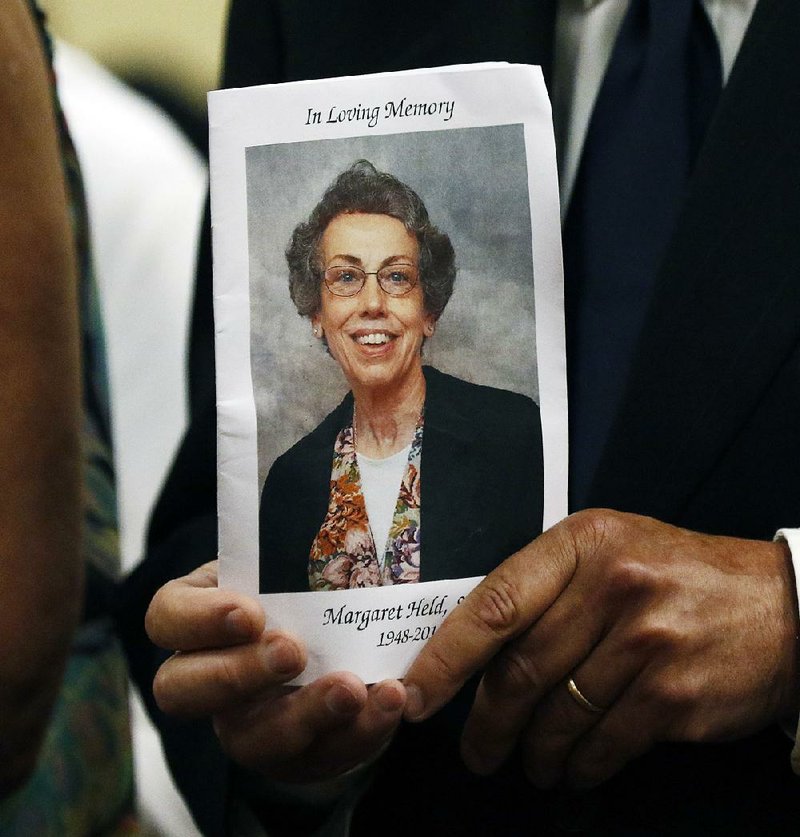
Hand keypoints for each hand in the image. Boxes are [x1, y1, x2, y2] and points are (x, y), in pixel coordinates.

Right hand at [146, 561, 405, 781]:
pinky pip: (321, 757)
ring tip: (353, 687)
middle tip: (292, 651)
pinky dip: (360, 730)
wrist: (343, 645)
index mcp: (199, 618)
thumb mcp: (288, 564)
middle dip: (238, 674)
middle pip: (182, 691)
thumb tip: (325, 492)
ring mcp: (248, 725)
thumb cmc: (304, 590)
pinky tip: (390, 698)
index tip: (249, 611)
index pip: (166, 617)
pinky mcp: (297, 759)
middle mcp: (208, 678)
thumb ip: (288, 550)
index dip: (198, 620)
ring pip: (252, 738)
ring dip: (307, 712)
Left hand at [403, 510, 799, 788]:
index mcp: (583, 542)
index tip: (417, 693)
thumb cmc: (678, 575)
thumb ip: (549, 584)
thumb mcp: (611, 549)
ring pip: (558, 714)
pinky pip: (604, 744)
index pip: (496, 603)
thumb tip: (477, 643)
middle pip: (521, 668)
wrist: (780, 606)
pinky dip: (580, 765)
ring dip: (534, 751)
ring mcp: (647, 641)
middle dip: (487, 722)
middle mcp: (612, 585)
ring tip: (529, 763)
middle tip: (475, 751)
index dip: (448, 656)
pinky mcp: (675, 693)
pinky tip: (573, 768)